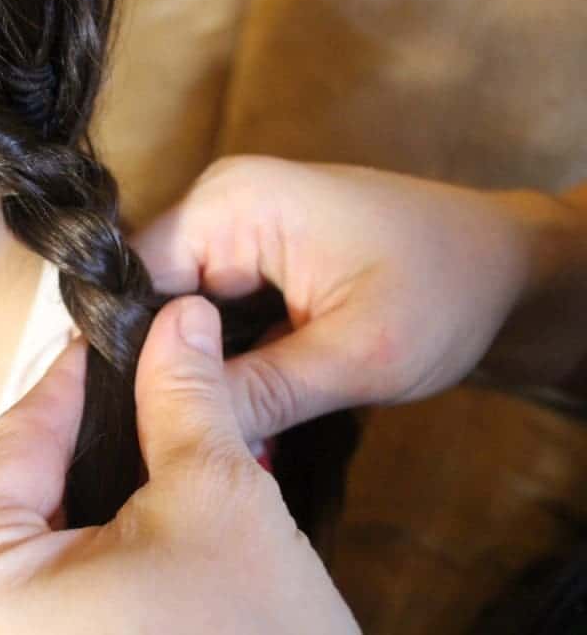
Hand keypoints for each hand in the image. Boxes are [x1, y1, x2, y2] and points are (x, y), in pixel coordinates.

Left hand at [0, 296, 358, 633]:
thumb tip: (182, 322)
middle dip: (90, 432)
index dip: (80, 375)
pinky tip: (134, 514)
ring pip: (26, 530)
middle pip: (16, 484)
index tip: (120, 332)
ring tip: (150, 439)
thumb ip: (183, 399)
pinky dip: (81, 541)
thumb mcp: (212, 504)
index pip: (16, 434)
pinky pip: (32, 579)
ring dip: (90, 485)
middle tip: (148, 378)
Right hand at [133, 156, 538, 437]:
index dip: (131, 356)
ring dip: (191, 366)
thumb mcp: (357, 355)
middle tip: (182, 437)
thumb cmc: (449, 290)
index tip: (144, 423)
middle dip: (163, 367)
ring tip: (208, 422)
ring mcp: (235, 226)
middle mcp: (221, 203)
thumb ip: (260, 393)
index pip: (131, 281)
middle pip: (146, 297)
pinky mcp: (250, 253)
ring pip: (173, 311)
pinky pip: (205, 310)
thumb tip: (179, 430)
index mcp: (233, 202)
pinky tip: (232, 398)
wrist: (508, 270)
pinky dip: (216, 357)